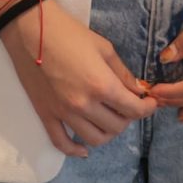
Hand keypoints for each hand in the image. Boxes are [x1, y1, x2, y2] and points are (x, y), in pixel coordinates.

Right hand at [0, 0, 155, 157]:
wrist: (31, 32)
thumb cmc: (70, 34)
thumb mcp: (104, 49)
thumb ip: (123, 74)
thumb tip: (138, 91)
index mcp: (102, 85)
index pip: (133, 109)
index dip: (147, 108)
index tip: (151, 103)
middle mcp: (84, 105)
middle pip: (116, 127)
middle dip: (129, 118)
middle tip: (129, 106)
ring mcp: (63, 114)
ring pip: (94, 139)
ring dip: (108, 133)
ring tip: (111, 119)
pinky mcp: (46, 116)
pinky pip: (62, 143)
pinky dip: (75, 151)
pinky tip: (84, 149)